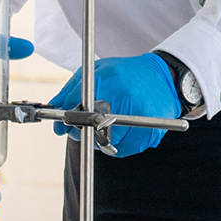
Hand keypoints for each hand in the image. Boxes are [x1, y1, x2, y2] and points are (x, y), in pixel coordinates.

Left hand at [51, 52, 179, 155]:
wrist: (165, 78)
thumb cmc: (126, 74)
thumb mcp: (98, 71)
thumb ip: (72, 90)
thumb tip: (55, 114)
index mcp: (111, 78)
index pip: (79, 105)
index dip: (67, 119)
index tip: (62, 125)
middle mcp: (127, 97)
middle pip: (91, 128)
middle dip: (81, 132)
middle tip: (82, 129)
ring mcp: (141, 116)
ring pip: (107, 143)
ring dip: (100, 140)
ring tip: (106, 126)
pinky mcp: (151, 132)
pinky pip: (124, 149)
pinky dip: (118, 145)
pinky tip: (121, 131)